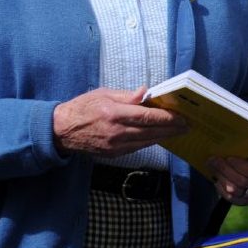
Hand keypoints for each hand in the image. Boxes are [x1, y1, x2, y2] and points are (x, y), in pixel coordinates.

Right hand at [53, 87, 186, 156]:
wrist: (61, 130)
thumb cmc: (83, 107)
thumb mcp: (104, 93)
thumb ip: (127, 95)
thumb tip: (146, 92)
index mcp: (115, 113)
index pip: (147, 117)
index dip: (167, 118)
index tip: (181, 117)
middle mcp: (117, 132)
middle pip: (151, 132)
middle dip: (171, 129)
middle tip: (186, 126)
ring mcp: (115, 146)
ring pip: (147, 142)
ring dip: (164, 137)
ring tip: (178, 131)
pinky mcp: (113, 154)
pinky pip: (137, 148)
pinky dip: (150, 142)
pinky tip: (159, 136)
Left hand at [208, 156, 247, 204]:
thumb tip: (237, 136)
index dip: (242, 166)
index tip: (229, 157)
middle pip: (242, 181)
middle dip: (225, 169)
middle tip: (213, 159)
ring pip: (234, 190)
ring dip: (220, 177)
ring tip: (211, 166)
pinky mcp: (244, 202)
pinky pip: (231, 198)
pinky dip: (221, 189)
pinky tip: (215, 179)